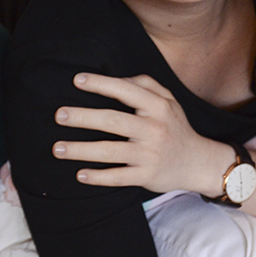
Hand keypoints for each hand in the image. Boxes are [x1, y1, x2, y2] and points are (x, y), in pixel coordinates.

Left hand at [52, 73, 228, 194]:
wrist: (198, 162)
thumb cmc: (175, 127)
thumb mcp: (169, 100)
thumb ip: (146, 84)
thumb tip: (117, 79)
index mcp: (158, 107)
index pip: (126, 91)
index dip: (101, 84)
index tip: (76, 80)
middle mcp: (154, 129)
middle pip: (113, 121)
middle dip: (83, 117)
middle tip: (59, 115)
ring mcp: (149, 154)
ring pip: (110, 151)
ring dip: (81, 150)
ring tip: (58, 148)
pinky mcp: (146, 176)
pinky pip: (118, 177)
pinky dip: (98, 177)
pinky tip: (80, 174)